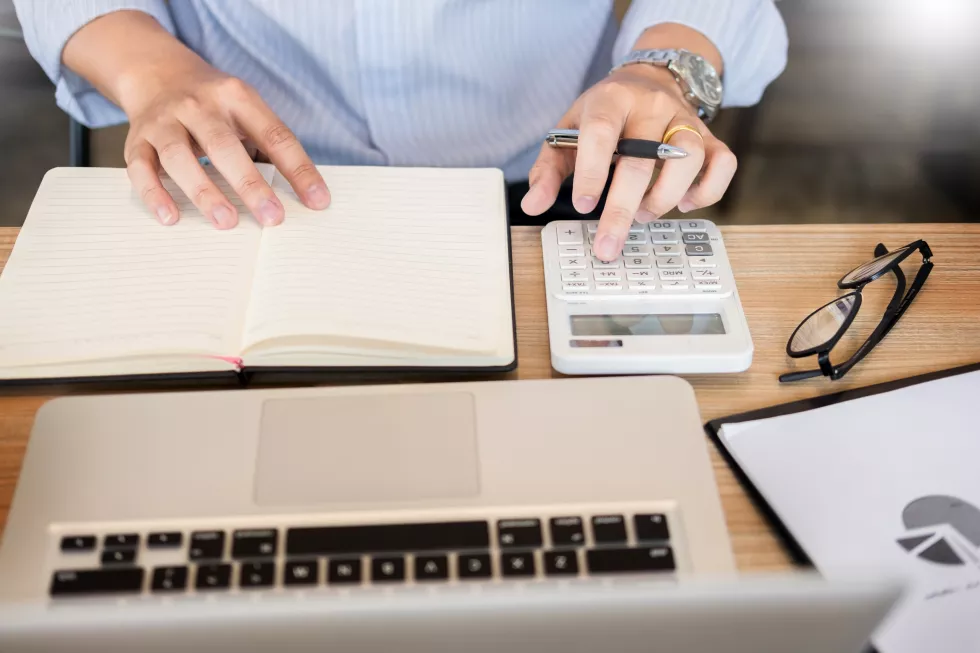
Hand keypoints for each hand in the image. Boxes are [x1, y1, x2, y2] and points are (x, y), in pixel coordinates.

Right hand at [119, 60, 329, 227]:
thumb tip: (303, 194)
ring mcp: (165, 122)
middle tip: (273, 218)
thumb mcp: (245, 109)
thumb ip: (268, 144)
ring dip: (203, 191)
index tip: (318, 201)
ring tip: (226, 222)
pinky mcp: (136, 139)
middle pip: (224, 145)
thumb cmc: (213, 105)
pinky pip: (141, 168)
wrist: (156, 72)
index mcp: (237, 96)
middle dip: (250, 184)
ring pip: (180, 156)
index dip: (298, 169)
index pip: (274, 134)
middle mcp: (198, 105)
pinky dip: (153, 193)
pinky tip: (171, 217)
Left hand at [522, 64, 736, 260]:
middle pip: (643, 158)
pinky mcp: (710, 135)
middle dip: (623, 208)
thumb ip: (548, 170)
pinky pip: (723, 163)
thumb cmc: (603, 116)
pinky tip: (683, 203)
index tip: (582, 206)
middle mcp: (652, 106)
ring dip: (665, 197)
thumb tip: (533, 206)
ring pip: (690, 159)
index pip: (601, 132)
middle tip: (608, 243)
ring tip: (643, 214)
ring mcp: (685, 120)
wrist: (648, 80)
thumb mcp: (567, 133)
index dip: (592, 171)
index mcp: (611, 99)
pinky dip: (707, 191)